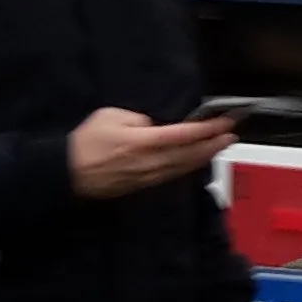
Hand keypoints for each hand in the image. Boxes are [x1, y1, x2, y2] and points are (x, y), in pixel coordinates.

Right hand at [69, 108, 230, 199]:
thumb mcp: (111, 116)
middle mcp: (152, 162)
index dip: (209, 129)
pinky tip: (198, 160)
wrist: (68, 173)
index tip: (226, 121)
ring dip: (206, 156)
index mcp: (144, 142)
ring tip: (222, 146)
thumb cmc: (87, 141)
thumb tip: (156, 126)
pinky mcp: (145, 185)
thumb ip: (139, 119)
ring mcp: (150, 177)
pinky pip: (174, 175)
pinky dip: (190, 166)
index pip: (185, 135)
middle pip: (192, 154)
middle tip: (232, 134)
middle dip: (215, 144)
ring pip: (186, 167)